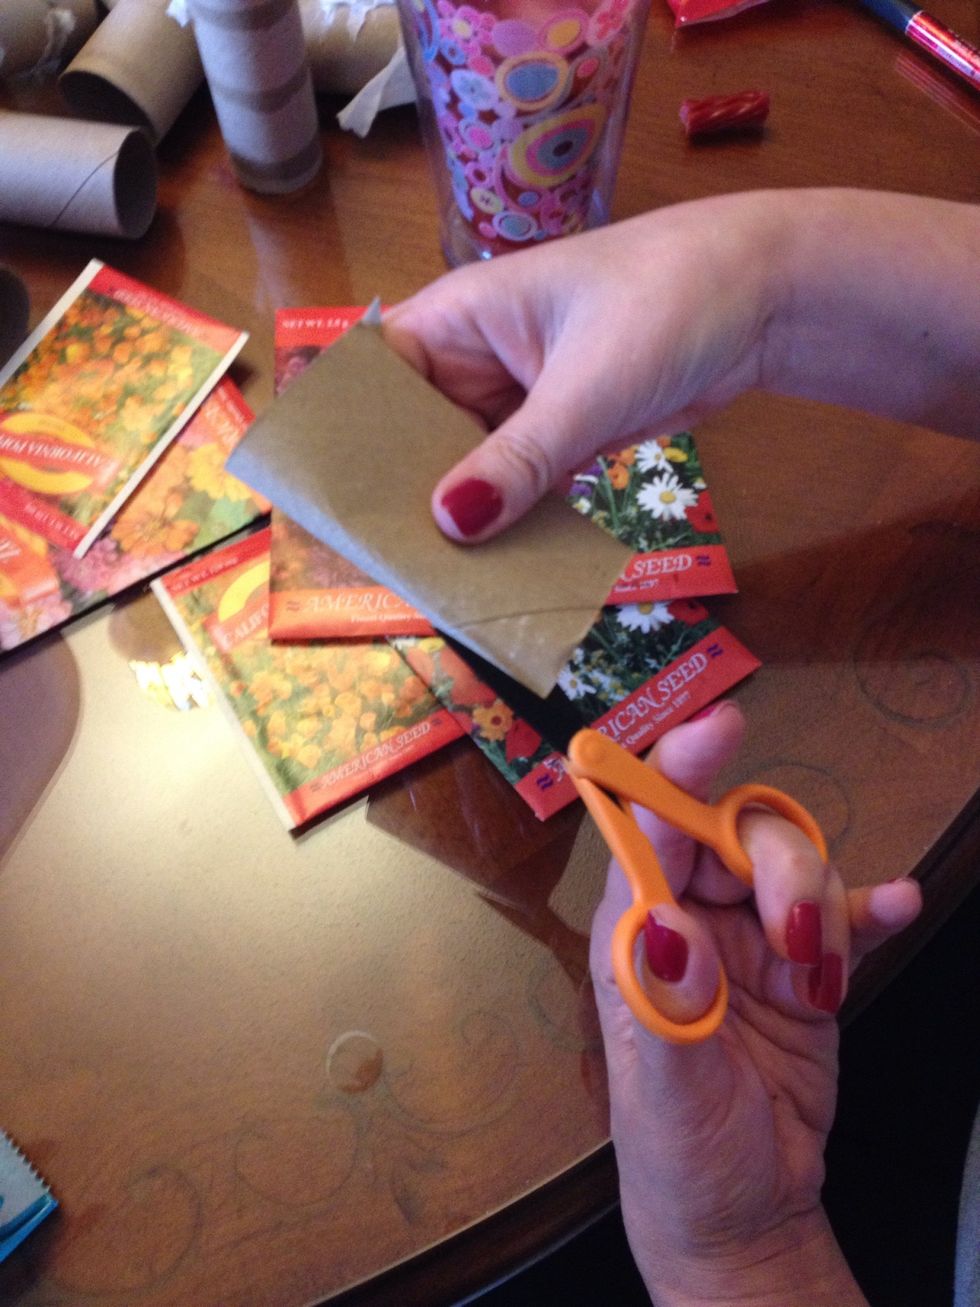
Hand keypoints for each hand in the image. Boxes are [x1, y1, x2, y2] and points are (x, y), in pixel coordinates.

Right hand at [384, 189, 979, 542]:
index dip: (345, 434)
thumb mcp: (585, 387)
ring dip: (458, 514)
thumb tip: (449, 527)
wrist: (767, 298)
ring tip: (426, 580)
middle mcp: (475, 358)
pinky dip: (507, 517)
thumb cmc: (667, 304)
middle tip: (378, 562)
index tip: (328, 501)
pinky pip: (516, 481)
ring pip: (466, 465)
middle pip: (413, 432)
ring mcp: (518, 398)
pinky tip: (490, 567)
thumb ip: (518, 459)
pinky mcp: (560, 431)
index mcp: (458, 318)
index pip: (372, 376)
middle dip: (401, 490)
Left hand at [589, 702, 921, 1306]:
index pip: (651, 828)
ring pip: (794, 866)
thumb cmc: (680, 1149)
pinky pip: (847, 917)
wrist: (743, 1213)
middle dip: (779, 866)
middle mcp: (693, 918)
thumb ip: (668, 1005)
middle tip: (799, 938)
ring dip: (822, 903)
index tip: (719, 727)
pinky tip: (900, 903)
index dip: (679, 770)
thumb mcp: (667, 1087)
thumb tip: (664, 925)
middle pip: (738, 833)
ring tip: (822, 975)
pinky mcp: (809, 971)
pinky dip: (871, 907)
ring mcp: (754, 941)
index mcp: (639, 929)